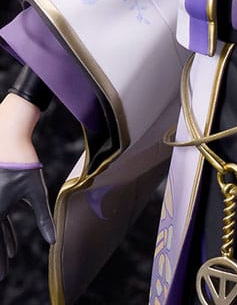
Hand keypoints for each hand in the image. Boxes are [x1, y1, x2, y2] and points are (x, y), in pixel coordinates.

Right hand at [0, 164, 55, 278]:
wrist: (11, 138)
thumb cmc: (24, 163)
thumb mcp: (36, 192)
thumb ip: (43, 218)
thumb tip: (53, 240)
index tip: (2, 276)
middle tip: (2, 274)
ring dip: (4, 240)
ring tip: (11, 255)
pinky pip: (1, 214)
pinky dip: (6, 225)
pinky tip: (14, 237)